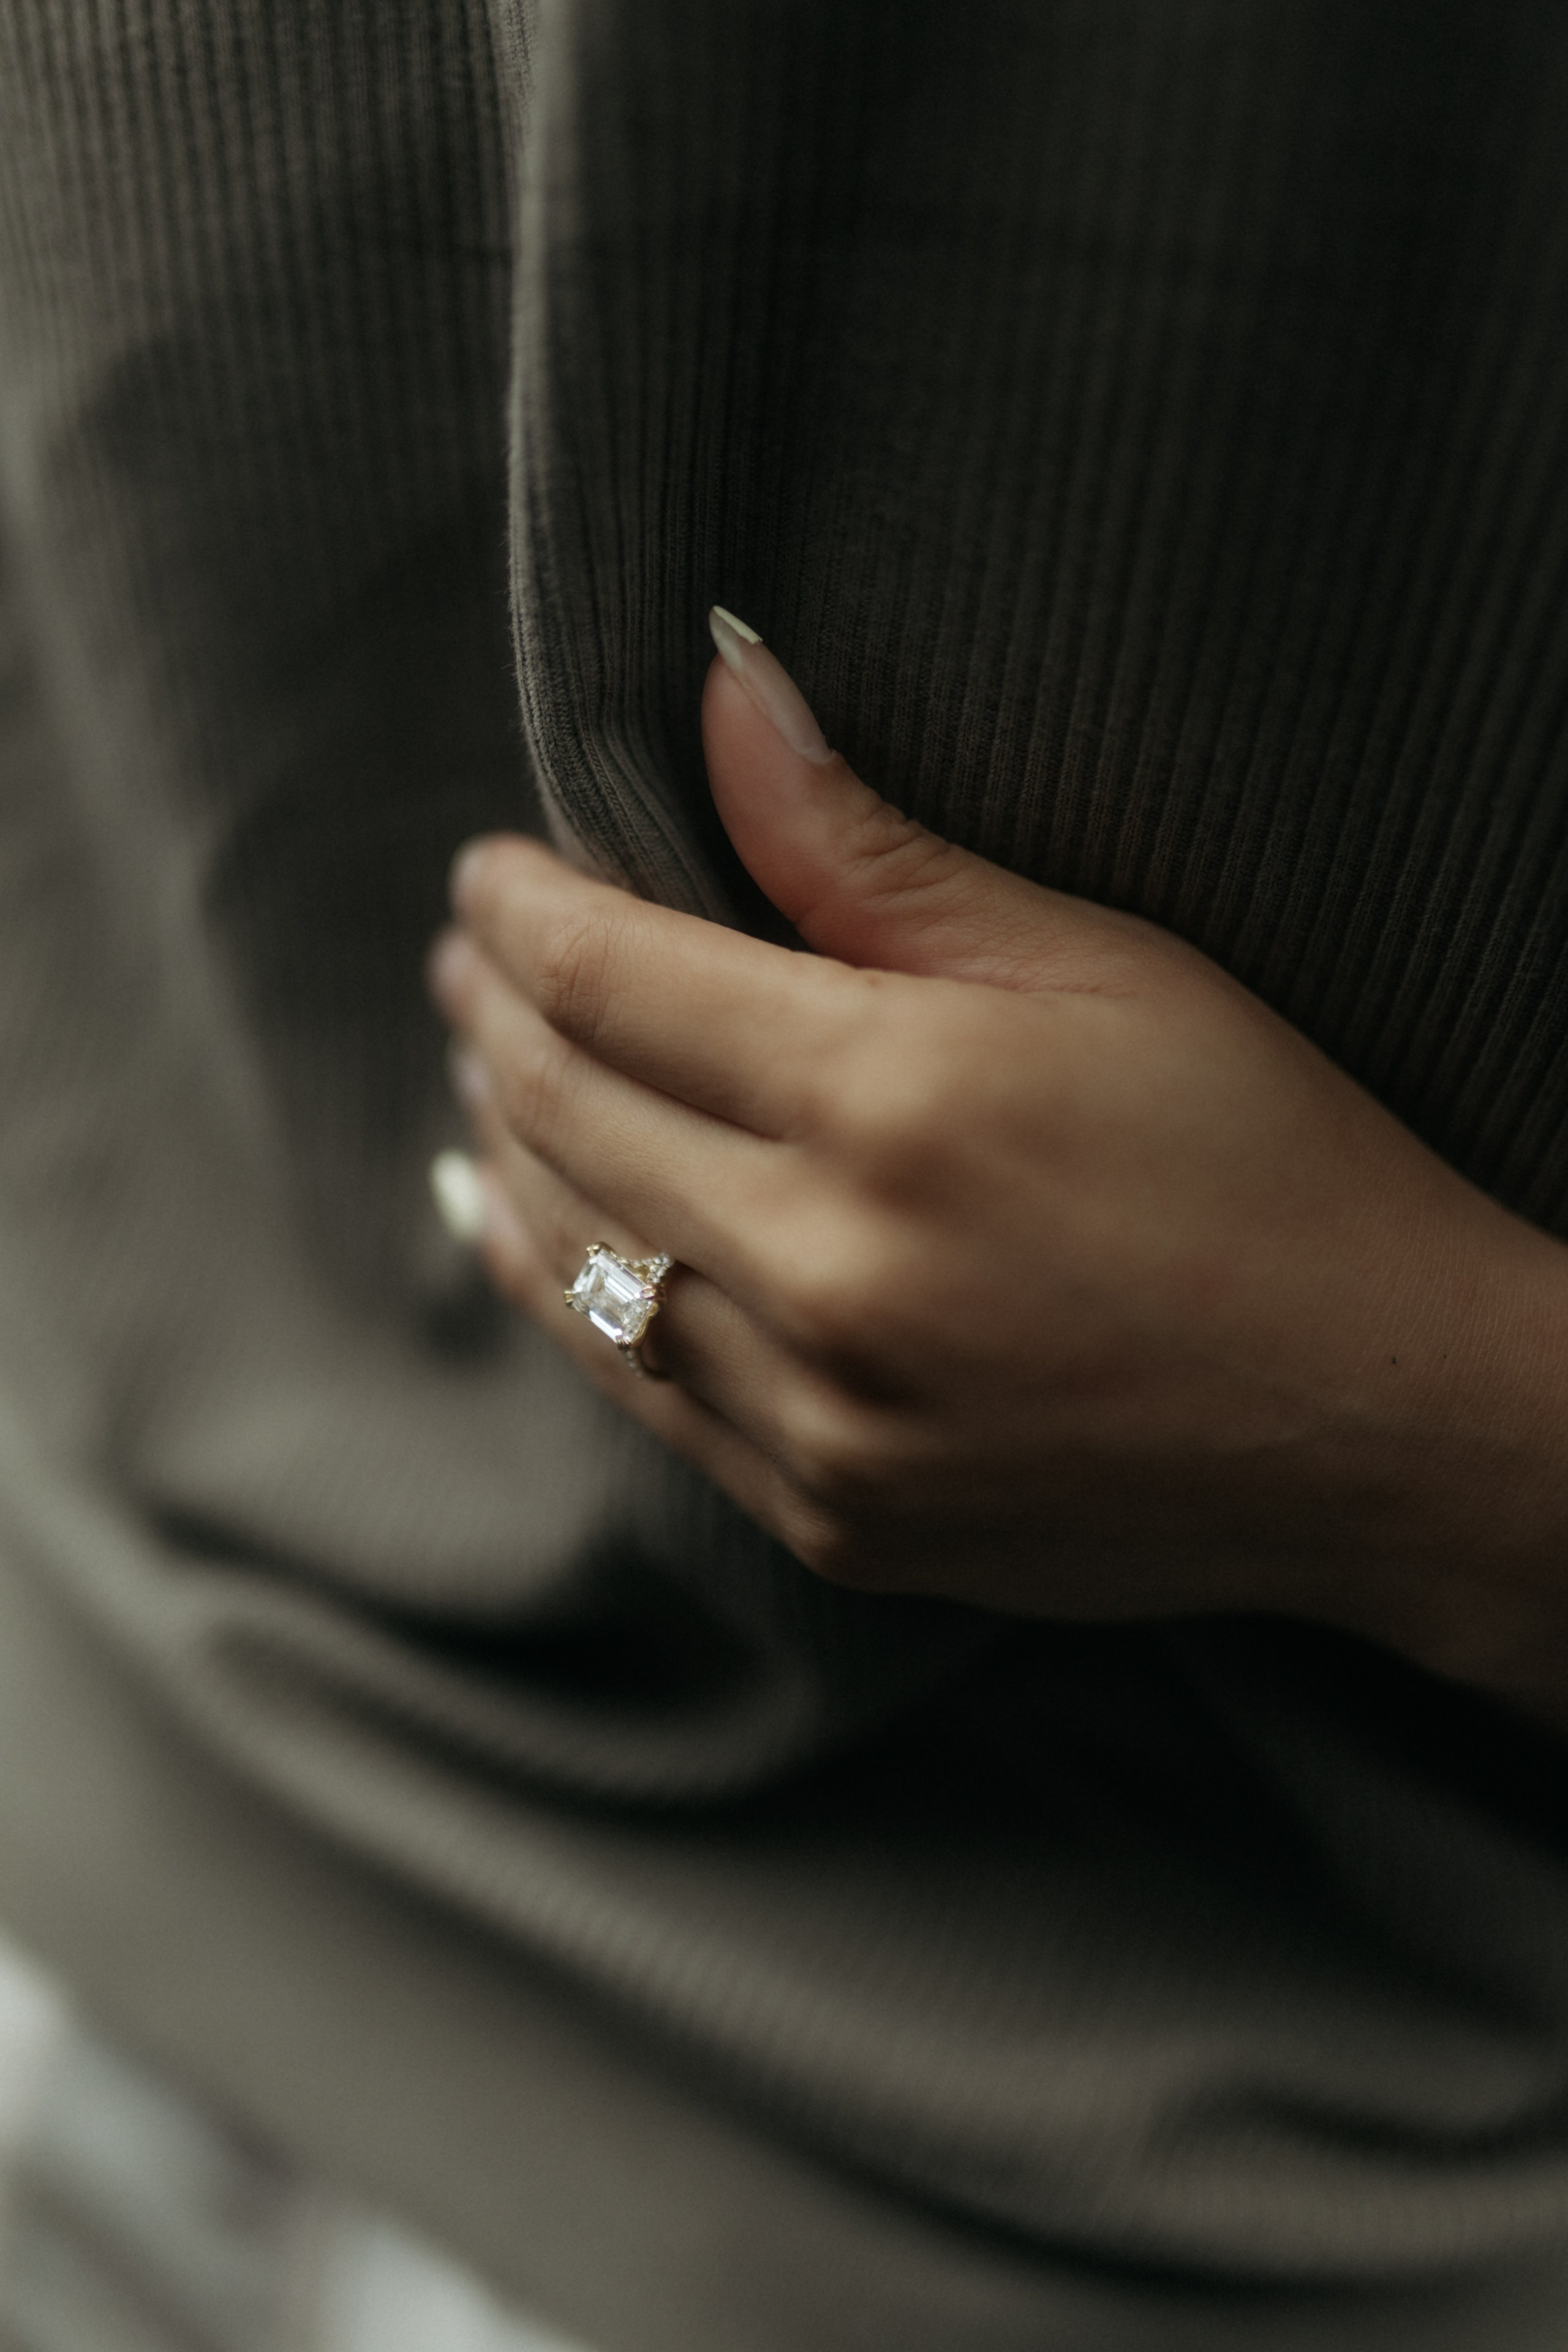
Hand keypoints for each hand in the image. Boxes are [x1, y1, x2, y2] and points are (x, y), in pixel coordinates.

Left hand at [429, 612, 1567, 1709]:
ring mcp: (822, 1422)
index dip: (523, 911)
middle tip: (467, 961)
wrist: (1385, 1422)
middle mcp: (828, 1275)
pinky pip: (647, 1396)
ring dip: (508, 1156)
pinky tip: (537, 1241)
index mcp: (891, 1102)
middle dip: (495, 1016)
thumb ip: (874, 850)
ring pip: (580, 1268)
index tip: (488, 872)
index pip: (613, 977)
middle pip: (570, 1115)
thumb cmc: (1272, 1162)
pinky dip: (570, 1300)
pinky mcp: (835, 1520)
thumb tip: (724, 694)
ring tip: (481, 1080)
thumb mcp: (1100, 967)